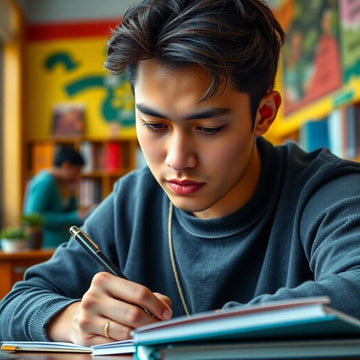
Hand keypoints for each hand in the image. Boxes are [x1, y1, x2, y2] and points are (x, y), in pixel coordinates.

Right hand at [47, 272, 171, 345]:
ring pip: (125, 332)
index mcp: (104, 280)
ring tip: (147, 334)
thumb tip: (166, 306)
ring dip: (140, 336)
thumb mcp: (125, 292)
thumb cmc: (110, 302)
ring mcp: (87, 318)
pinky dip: (129, 346)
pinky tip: (134, 343)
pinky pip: (115, 346)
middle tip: (159, 326)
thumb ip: (148, 296)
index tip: (166, 313)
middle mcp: (93, 297)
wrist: (80, 316)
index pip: (139, 292)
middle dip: (151, 323)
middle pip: (133, 314)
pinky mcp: (85, 338)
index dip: (157, 305)